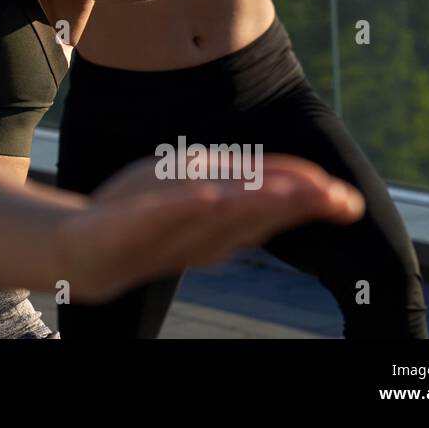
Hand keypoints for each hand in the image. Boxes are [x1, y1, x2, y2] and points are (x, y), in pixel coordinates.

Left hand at [56, 153, 363, 302]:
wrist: (80, 247)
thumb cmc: (143, 213)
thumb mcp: (196, 189)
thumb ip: (241, 184)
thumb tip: (296, 180)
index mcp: (221, 222)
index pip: (269, 203)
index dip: (308, 198)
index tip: (348, 198)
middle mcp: (201, 232)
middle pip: (253, 213)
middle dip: (292, 202)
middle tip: (334, 197)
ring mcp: (167, 231)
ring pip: (216, 215)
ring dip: (252, 201)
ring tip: (286, 190)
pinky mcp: (129, 228)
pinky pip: (160, 216)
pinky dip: (184, 206)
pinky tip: (207, 194)